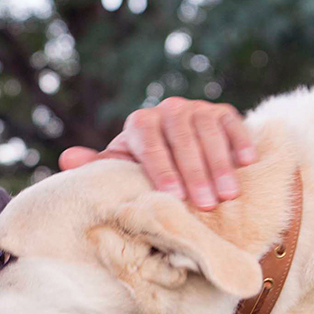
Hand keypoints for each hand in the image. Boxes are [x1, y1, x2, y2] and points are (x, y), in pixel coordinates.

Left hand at [59, 97, 257, 210]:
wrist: (180, 151)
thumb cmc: (146, 169)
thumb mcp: (122, 168)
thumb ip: (98, 166)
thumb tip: (66, 160)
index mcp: (140, 124)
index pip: (150, 144)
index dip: (161, 170)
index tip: (172, 196)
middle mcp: (168, 110)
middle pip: (182, 140)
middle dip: (195, 174)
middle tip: (205, 204)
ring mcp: (197, 108)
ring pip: (209, 133)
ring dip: (219, 165)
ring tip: (228, 195)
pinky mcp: (223, 112)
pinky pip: (233, 123)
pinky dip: (240, 141)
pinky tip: (247, 163)